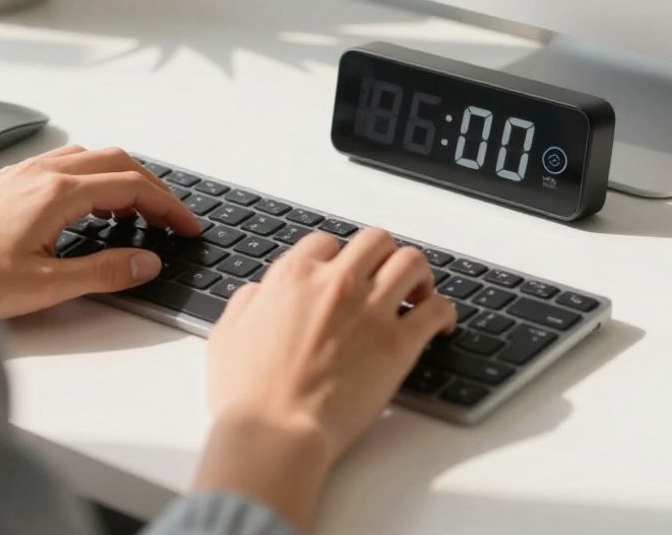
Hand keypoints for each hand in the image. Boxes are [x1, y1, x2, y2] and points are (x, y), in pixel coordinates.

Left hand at [0, 145, 200, 317]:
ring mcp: (22, 173)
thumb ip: (103, 272)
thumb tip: (146, 263)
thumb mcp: (45, 286)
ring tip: (136, 213)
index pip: (132, 187)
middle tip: (172, 218)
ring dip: (122, 178)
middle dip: (153, 187)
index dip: (169, 206)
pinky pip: (65, 162)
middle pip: (117, 161)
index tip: (187, 226)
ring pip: (90, 157)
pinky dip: (93, 176)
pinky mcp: (7, 181)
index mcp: (57, 193)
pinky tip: (89, 204)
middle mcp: (41, 173)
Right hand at [194, 229, 456, 530]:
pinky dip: (443, 312)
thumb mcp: (228, 335)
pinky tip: (440, 324)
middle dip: (383, 255)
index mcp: (294, 277)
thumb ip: (247, 303)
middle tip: (386, 276)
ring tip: (419, 293)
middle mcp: (336, 283)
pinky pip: (437, 309)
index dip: (338, 257)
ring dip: (418, 274)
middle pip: (376, 241)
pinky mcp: (398, 343)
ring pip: (411, 262)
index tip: (344, 274)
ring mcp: (371, 310)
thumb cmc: (248, 395)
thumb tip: (260, 292)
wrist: (274, 432)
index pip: (327, 242)